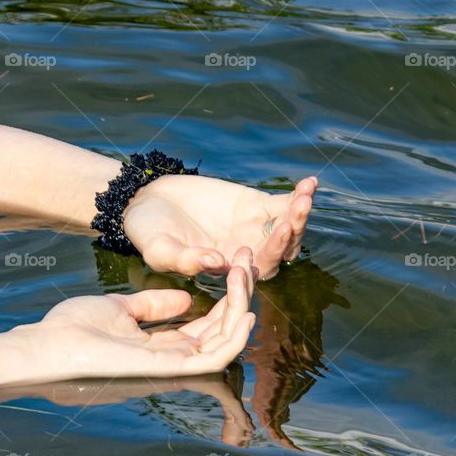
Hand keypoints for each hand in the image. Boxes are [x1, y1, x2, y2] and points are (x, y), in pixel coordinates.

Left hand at [30, 248, 256, 378]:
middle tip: (248, 264)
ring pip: (223, 343)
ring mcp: (170, 365)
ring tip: (246, 275)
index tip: (235, 269)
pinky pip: (213, 359)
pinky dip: (234, 339)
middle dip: (239, 298)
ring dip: (241, 309)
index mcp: (159, 346)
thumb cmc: (75, 328)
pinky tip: (246, 312)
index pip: (204, 327)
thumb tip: (185, 299)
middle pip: (219, 331)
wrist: (50, 344)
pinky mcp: (167, 369)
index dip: (224, 299)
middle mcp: (170, 358)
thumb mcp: (120, 308)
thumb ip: (152, 305)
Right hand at [123, 174, 315, 279]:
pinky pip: (284, 204)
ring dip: (299, 216)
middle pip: (280, 252)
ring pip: (287, 229)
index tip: (273, 235)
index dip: (268, 256)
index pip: (256, 271)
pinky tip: (309, 183)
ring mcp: (253, 229)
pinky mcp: (255, 205)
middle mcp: (244, 253)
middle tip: (295, 213)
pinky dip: (298, 196)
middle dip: (290, 235)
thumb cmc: (149, 233)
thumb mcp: (159, 250)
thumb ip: (185, 260)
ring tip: (304, 197)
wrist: (147, 201)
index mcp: (224, 271)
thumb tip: (217, 263)